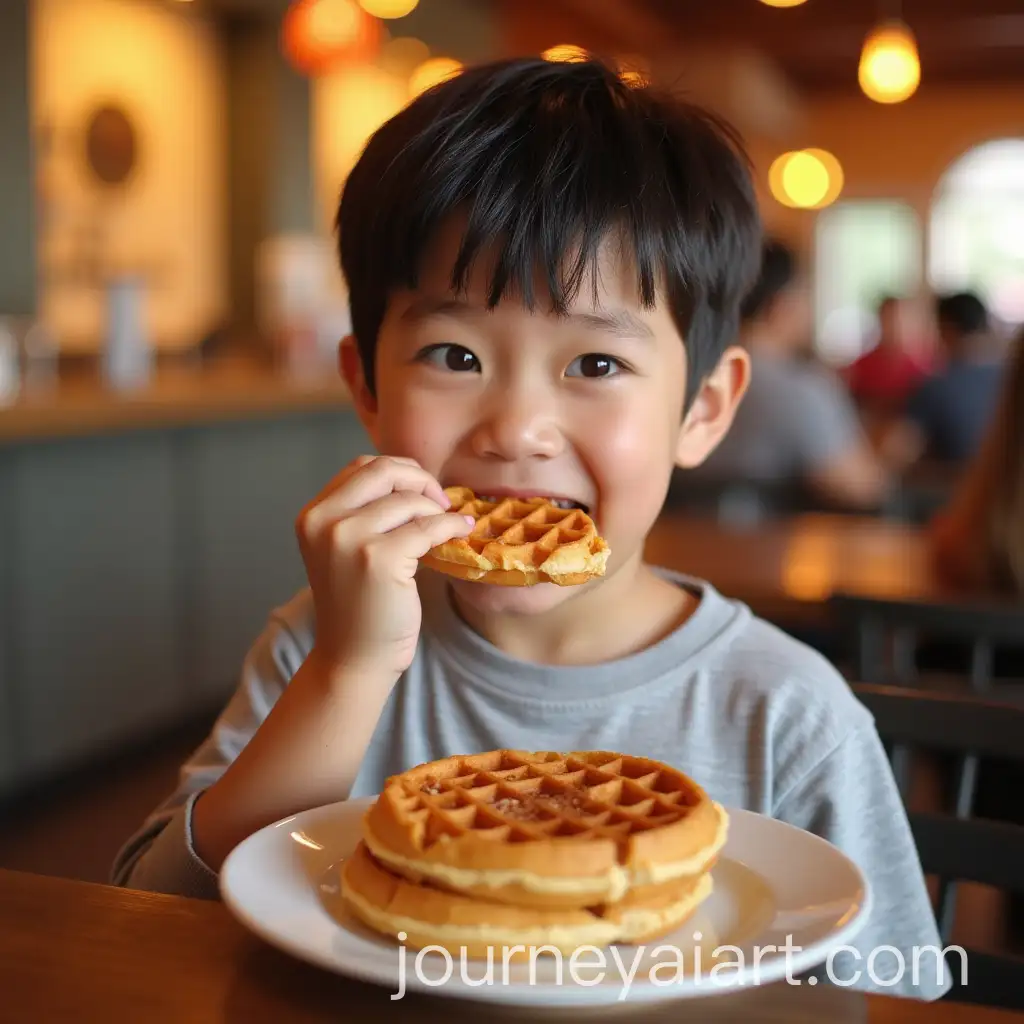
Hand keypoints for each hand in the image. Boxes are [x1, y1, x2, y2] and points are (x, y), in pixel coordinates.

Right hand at [295, 455, 473, 678]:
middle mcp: (324, 521)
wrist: (355, 657)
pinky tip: (460, 531)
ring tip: (447, 526)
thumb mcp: (346, 548)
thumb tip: (417, 478)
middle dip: (420, 480)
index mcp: (313, 514)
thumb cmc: (359, 603)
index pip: (362, 467)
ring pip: (408, 501)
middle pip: (384, 471)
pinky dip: (450, 525)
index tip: (422, 491)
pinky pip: (428, 527)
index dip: (400, 472)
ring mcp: (348, 538)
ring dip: (437, 510)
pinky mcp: (380, 558)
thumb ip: (365, 511)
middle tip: (441, 501)